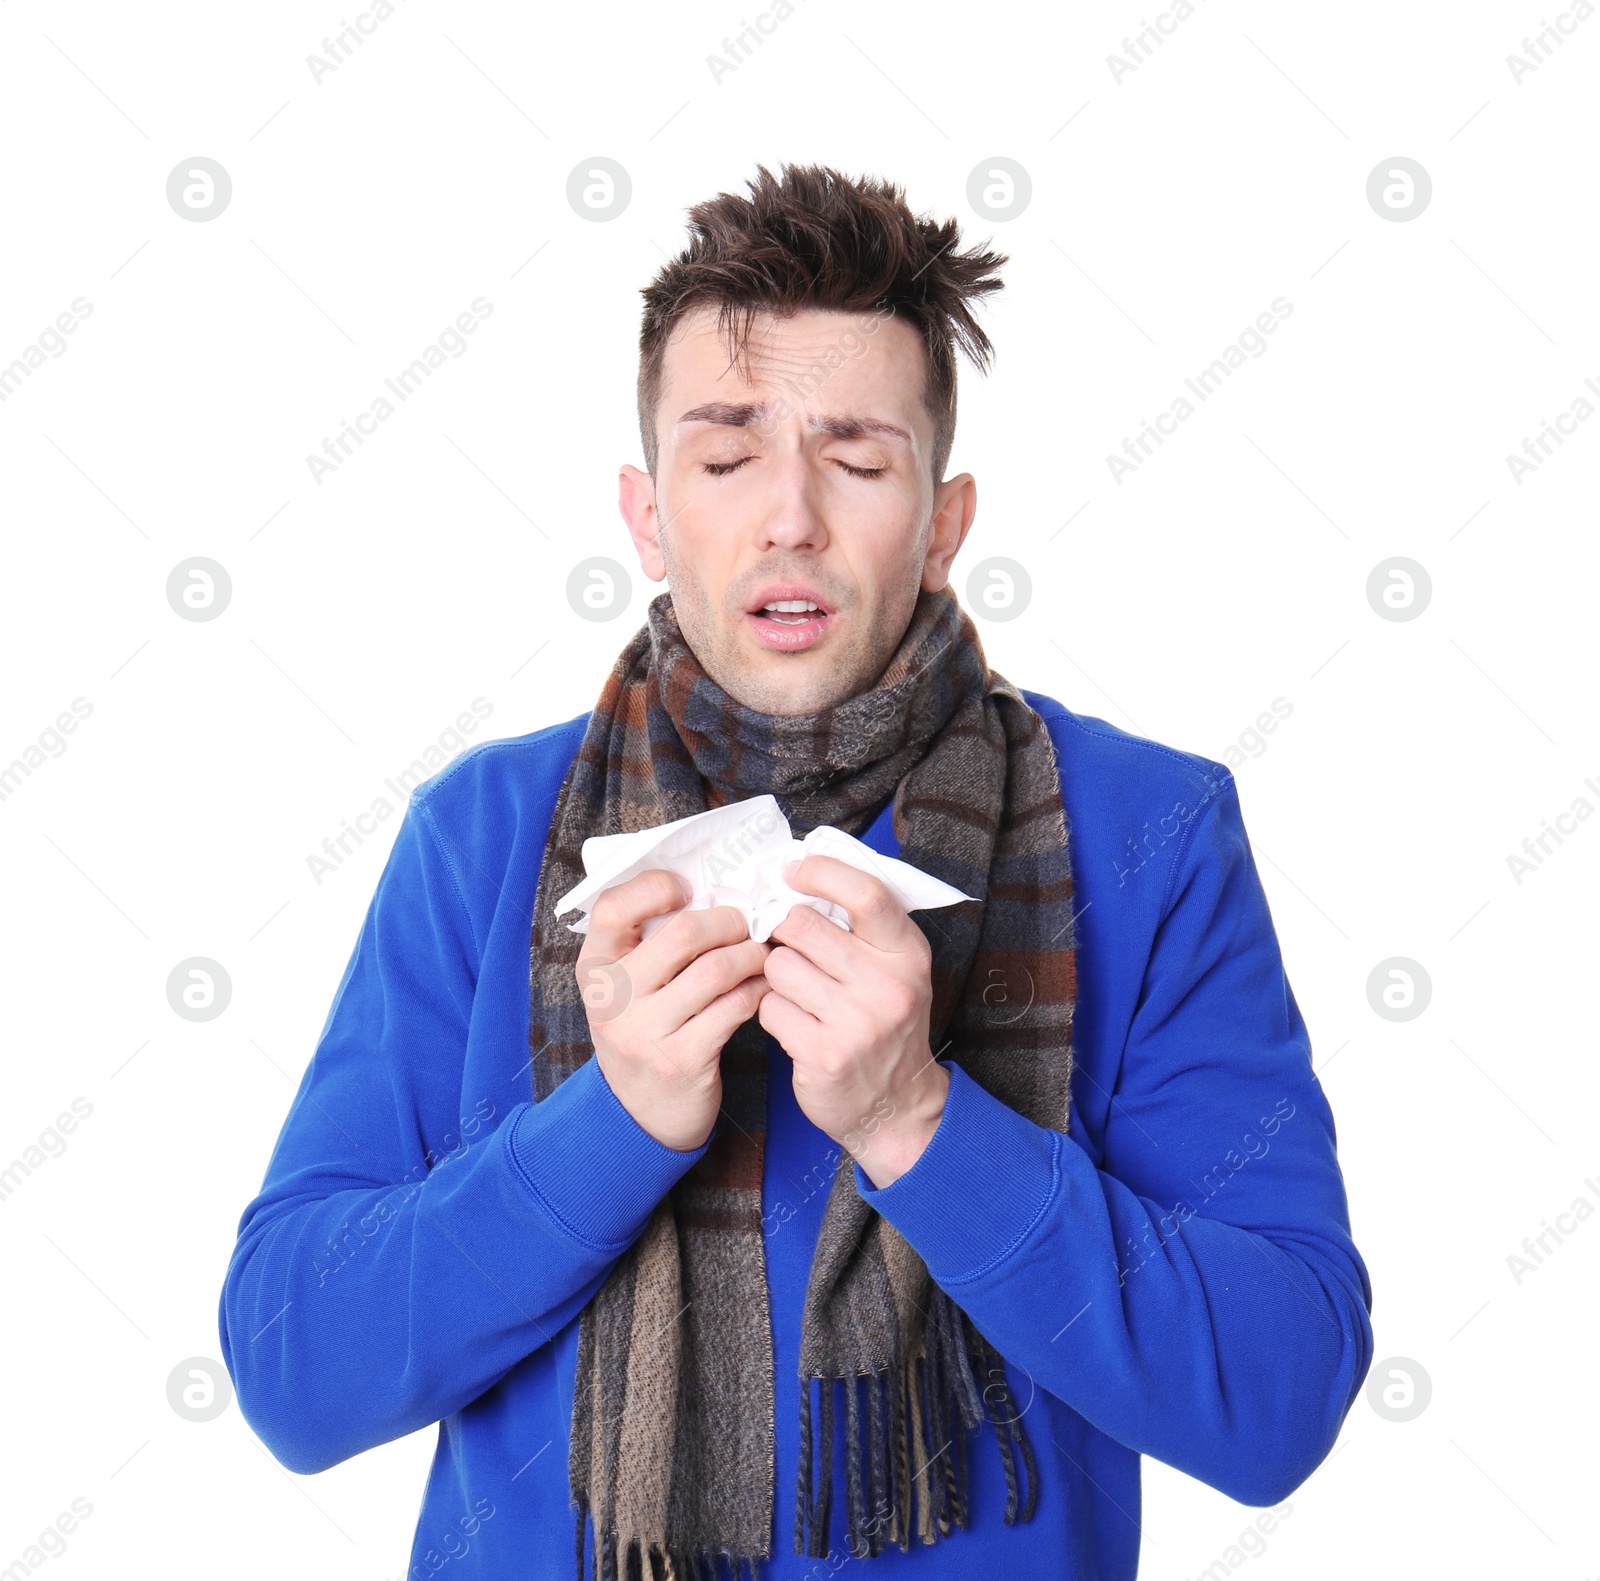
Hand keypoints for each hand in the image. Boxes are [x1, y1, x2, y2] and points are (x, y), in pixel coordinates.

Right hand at [576, 869, 771, 1151]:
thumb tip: (712, 887)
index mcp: (594, 967)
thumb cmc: (644, 1032)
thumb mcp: (627, 987)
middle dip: (729, 921)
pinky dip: (759, 990)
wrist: (638, 1117)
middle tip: (749, 923)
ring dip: (752, 955)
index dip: (655, 886)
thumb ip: (649, 942)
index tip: (689, 889)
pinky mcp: (680, 1060)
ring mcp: (643, 1032)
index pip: (612, 906)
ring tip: (763, 954)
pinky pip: (735, 1007)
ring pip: (716, 969)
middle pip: (682, 932)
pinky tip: (764, 987)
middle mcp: (611, 998)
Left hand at [759, 854, 950, 1187]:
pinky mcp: (825, 1056)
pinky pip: (769, 1008)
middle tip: (788, 947)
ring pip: (778, 965)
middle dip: (782, 932)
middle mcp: (888, 985)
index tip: (792, 871)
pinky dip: (772, 1012)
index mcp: (908, 952)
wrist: (897, 1105)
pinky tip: (795, 1024)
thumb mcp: (896, 968)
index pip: (865, 893)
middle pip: (801, 924)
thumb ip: (862, 926)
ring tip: (798, 993)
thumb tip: (798, 874)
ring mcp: (857, 1023)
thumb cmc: (886, 1023)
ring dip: (776, 976)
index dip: (821, 872)